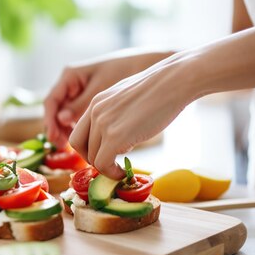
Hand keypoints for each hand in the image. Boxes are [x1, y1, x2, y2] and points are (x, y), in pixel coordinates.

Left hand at [69, 53, 197, 178]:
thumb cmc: (160, 89)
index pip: (79, 132)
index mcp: (96, 102)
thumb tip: (118, 135)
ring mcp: (103, 123)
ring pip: (92, 157)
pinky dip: (111, 173)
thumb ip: (115, 114)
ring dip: (106, 167)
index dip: (88, 148)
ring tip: (122, 167)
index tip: (103, 155)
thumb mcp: (127, 98)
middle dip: (92, 159)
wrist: (174, 81)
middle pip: (79, 145)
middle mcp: (95, 111)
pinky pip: (103, 164)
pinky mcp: (116, 136)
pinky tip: (123, 173)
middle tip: (109, 165)